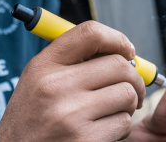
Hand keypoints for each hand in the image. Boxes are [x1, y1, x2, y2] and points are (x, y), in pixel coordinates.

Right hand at [0, 21, 145, 141]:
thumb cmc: (32, 117)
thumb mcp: (37, 80)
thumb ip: (71, 61)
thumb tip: (121, 52)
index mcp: (44, 65)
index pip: (90, 33)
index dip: (117, 39)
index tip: (127, 52)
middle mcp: (55, 86)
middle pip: (118, 65)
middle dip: (134, 77)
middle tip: (131, 89)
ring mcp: (70, 114)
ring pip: (126, 94)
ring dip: (128, 105)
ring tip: (112, 112)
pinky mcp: (85, 140)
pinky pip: (123, 123)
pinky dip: (121, 127)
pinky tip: (104, 131)